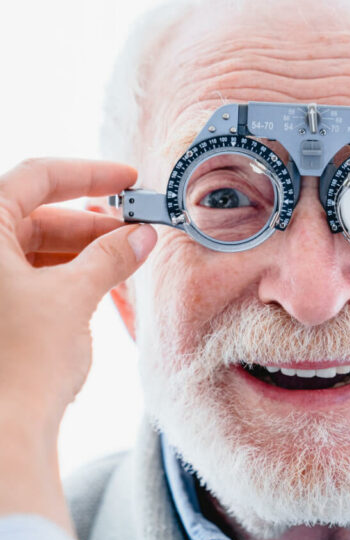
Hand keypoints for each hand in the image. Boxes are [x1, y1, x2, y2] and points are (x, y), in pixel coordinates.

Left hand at [0, 158, 155, 532]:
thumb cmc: (18, 365)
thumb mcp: (73, 298)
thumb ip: (110, 257)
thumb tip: (141, 235)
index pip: (35, 178)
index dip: (88, 174)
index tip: (128, 179)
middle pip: (31, 214)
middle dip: (90, 222)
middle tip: (138, 231)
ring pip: (31, 248)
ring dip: (80, 251)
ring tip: (125, 260)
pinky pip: (25, 277)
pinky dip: (63, 275)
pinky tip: (98, 285)